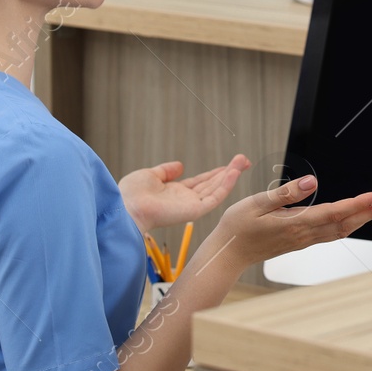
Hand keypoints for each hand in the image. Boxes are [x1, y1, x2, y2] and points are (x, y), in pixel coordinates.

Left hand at [118, 156, 249, 233]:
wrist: (127, 206)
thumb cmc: (132, 194)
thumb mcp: (150, 175)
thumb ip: (166, 170)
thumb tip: (180, 166)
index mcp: (176, 193)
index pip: (201, 182)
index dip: (216, 173)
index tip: (230, 164)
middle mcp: (186, 200)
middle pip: (213, 184)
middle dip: (229, 172)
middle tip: (244, 159)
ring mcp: (192, 206)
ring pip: (217, 189)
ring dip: (231, 175)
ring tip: (243, 161)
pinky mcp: (194, 211)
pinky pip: (215, 197)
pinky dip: (226, 185)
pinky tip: (234, 172)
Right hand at [201, 175, 371, 271]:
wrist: (227, 255)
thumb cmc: (237, 227)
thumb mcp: (256, 203)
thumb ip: (286, 193)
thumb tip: (312, 182)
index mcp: (295, 224)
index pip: (334, 213)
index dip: (358, 204)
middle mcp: (304, 234)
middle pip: (345, 224)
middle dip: (371, 213)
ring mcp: (304, 240)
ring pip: (341, 230)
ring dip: (364, 219)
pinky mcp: (301, 241)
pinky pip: (331, 234)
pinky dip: (349, 224)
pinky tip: (357, 219)